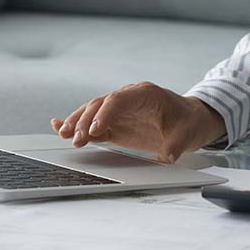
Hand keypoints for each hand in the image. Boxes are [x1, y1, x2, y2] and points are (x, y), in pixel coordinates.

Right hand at [49, 81, 225, 163]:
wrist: (190, 119)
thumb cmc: (188, 122)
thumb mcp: (186, 135)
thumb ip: (176, 144)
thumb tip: (169, 154)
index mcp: (145, 94)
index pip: (119, 98)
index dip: (105, 112)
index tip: (95, 129)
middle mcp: (128, 98)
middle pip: (101, 104)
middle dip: (86, 120)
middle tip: (76, 138)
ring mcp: (119, 110)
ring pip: (92, 111)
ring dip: (77, 122)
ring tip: (64, 135)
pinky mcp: (114, 123)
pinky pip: (93, 122)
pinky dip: (76, 124)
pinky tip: (59, 127)